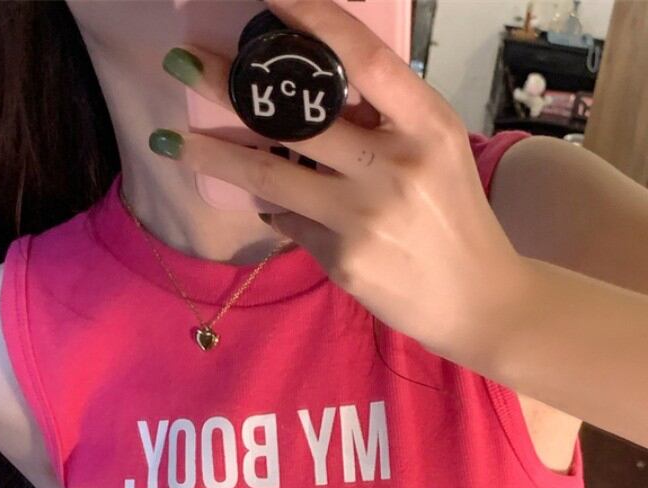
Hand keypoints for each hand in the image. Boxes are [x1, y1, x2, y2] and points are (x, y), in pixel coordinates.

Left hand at [153, 0, 528, 363]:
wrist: (477, 299)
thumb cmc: (453, 216)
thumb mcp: (436, 151)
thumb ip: (384, 120)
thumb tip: (306, 96)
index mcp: (425, 124)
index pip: (361, 57)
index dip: (311, 19)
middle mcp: (394, 165)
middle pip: (294, 115)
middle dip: (228, 85)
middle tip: (181, 60)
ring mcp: (364, 215)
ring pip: (269, 173)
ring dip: (212, 155)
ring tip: (170, 141)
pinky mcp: (342, 258)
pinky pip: (289, 221)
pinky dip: (276, 209)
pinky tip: (274, 206)